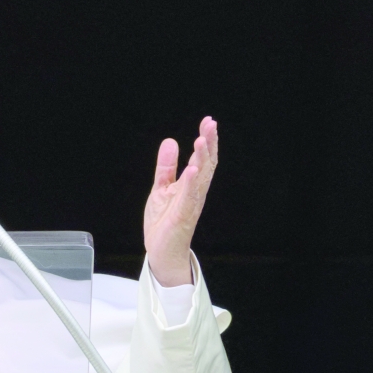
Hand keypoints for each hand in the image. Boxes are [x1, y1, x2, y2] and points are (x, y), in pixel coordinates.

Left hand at [143, 117, 218, 286]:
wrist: (161, 250)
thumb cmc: (165, 221)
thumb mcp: (161, 188)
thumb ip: (166, 167)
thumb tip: (170, 141)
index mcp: (191, 185)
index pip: (202, 158)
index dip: (206, 140)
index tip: (209, 122)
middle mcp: (195, 192)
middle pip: (206, 164)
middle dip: (209, 144)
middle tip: (211, 124)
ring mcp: (190, 204)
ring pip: (201, 178)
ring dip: (202, 159)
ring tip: (201, 140)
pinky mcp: (182, 216)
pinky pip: (189, 198)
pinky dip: (191, 183)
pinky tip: (192, 170)